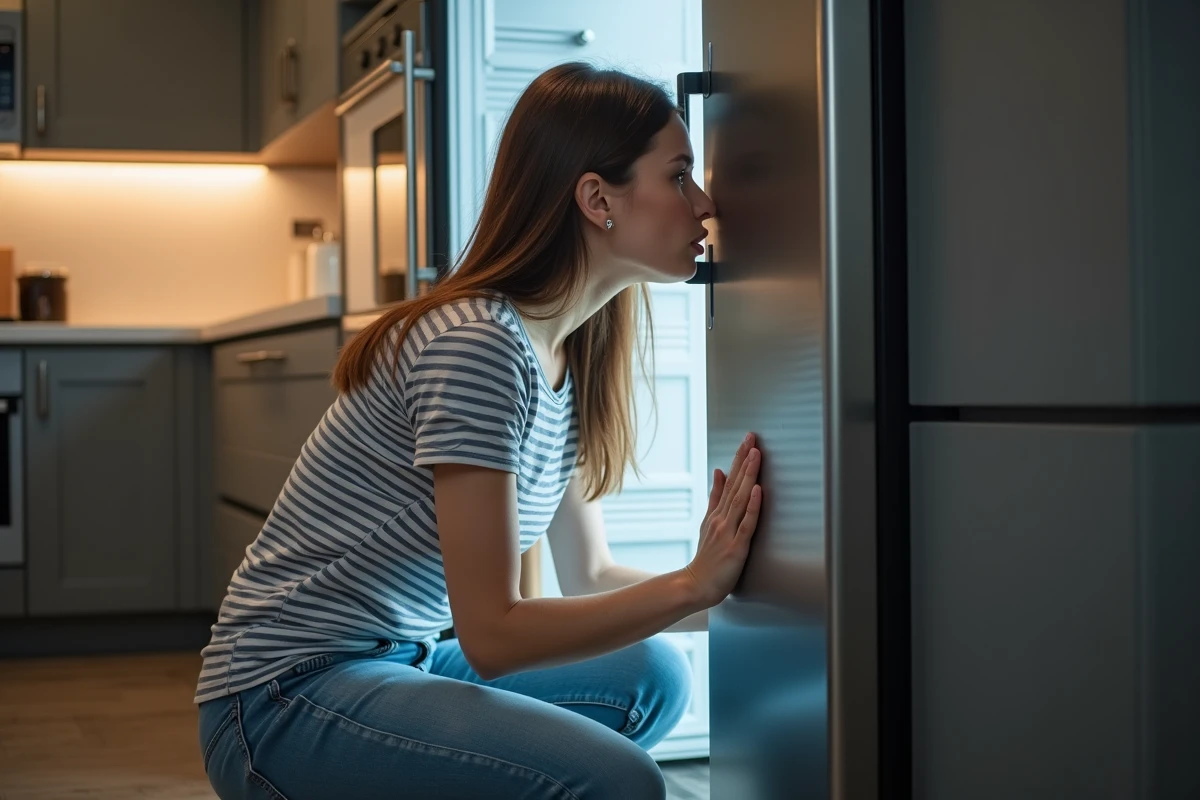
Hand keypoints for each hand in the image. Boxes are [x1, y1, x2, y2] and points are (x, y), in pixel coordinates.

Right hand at [685, 432, 762, 607]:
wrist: (695, 584)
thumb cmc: (706, 557)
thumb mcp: (708, 522)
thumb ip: (715, 496)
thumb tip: (719, 470)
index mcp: (717, 512)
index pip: (730, 480)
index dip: (739, 459)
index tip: (747, 439)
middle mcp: (722, 518)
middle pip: (735, 484)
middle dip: (744, 460)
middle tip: (752, 438)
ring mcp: (728, 532)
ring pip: (740, 499)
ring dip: (748, 476)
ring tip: (756, 456)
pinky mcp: (736, 547)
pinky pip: (746, 524)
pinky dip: (752, 507)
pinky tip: (757, 492)